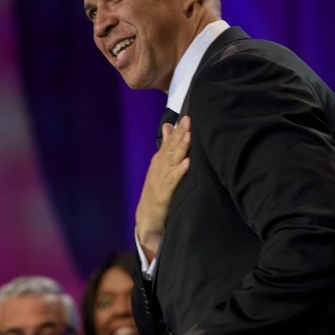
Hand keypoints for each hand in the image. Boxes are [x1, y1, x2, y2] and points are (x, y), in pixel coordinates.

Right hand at [136, 115, 190, 260]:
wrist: (146, 218)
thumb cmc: (157, 190)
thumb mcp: (161, 166)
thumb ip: (166, 146)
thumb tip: (169, 125)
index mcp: (160, 161)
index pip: (169, 142)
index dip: (178, 130)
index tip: (187, 117)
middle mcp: (159, 167)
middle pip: (170, 148)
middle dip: (180, 134)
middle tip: (188, 120)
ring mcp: (160, 180)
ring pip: (171, 161)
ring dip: (180, 148)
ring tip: (188, 136)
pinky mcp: (163, 193)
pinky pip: (172, 181)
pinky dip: (179, 171)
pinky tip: (186, 163)